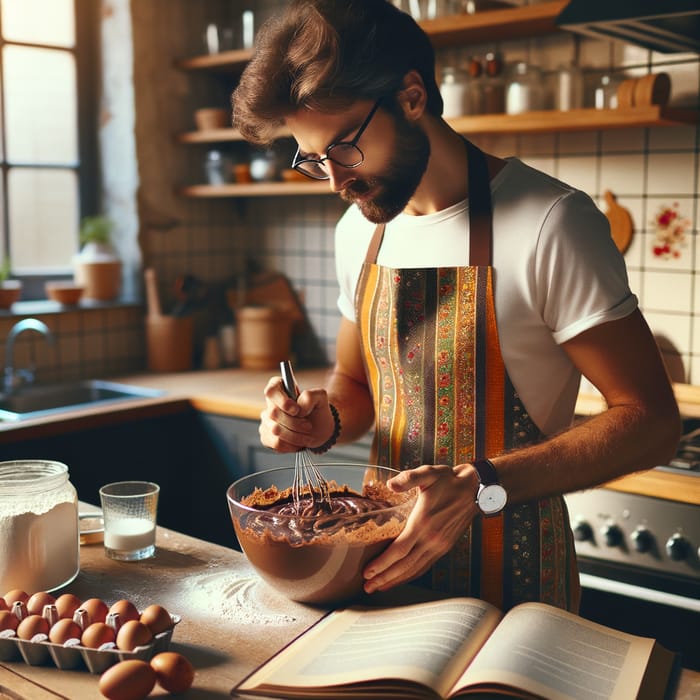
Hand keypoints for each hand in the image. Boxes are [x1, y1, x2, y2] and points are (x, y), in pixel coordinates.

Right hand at [258, 376, 335, 452]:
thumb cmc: (317, 411)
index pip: (271, 391)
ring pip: (275, 430)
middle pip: (273, 413)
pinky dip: (291, 445)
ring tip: (306, 435)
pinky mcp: (266, 436)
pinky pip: (275, 443)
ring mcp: (266, 420)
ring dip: (295, 435)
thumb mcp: (321, 398)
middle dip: (295, 423)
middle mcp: (270, 403)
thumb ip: (311, 396)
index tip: (296, 410)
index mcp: (280, 387)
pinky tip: (298, 442)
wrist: (319, 430)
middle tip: (308, 426)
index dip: (282, 401)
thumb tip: (299, 406)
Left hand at [363, 464, 478, 593]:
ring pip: (415, 569)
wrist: (474, 489)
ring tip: (379, 586)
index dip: (383, 563)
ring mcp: (439, 545)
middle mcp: (432, 538)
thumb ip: (408, 478)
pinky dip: (411, 575)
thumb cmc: (448, 480)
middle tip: (367, 587)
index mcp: (423, 522)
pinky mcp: (444, 547)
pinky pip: (425, 565)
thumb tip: (391, 484)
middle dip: (384, 577)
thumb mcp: (428, 473)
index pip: (400, 549)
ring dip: (396, 580)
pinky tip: (401, 578)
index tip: (367, 571)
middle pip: (405, 565)